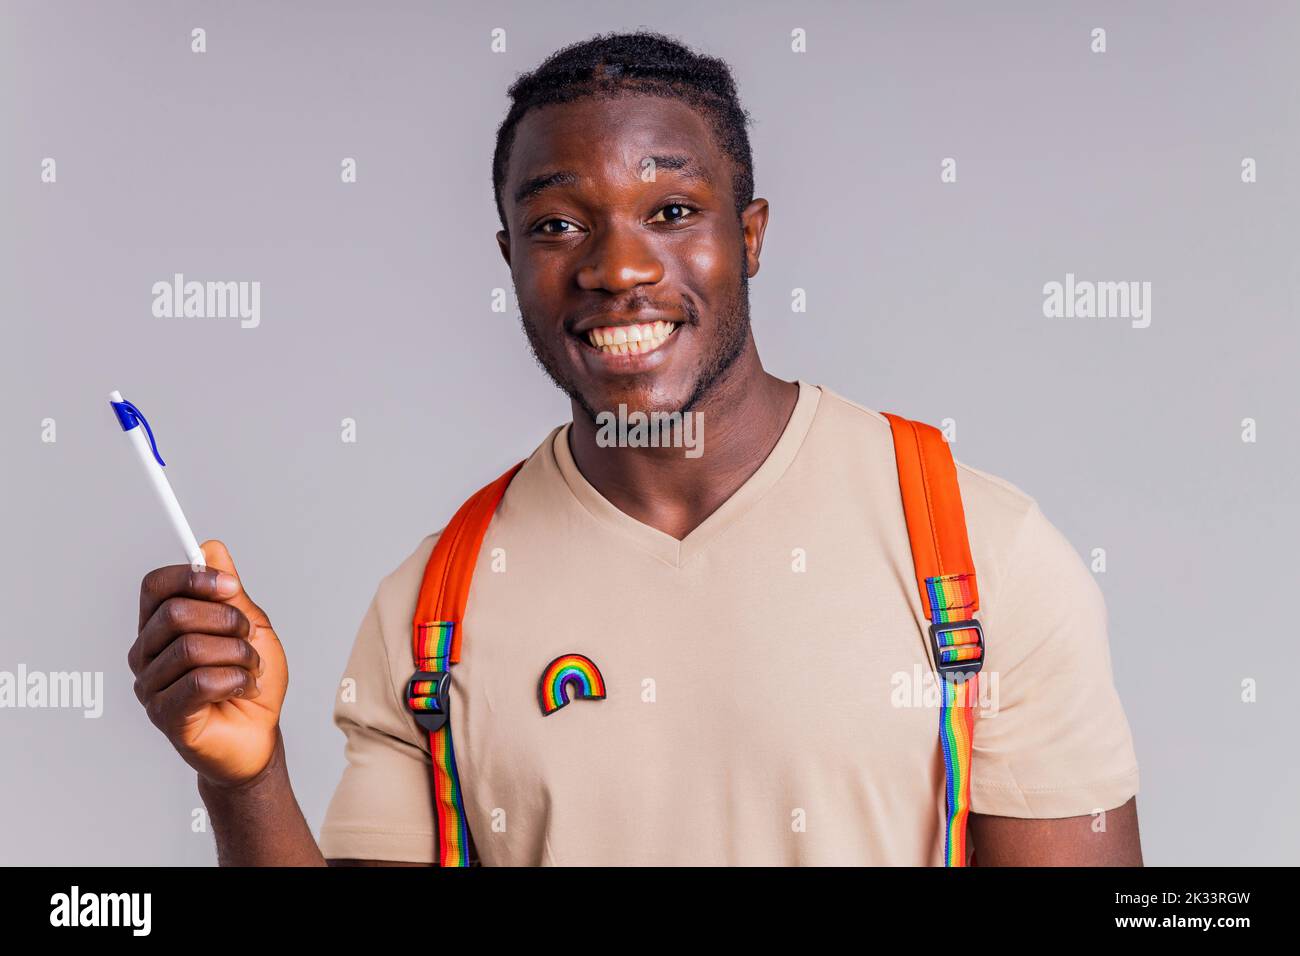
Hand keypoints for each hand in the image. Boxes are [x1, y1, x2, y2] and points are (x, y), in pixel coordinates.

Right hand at [128, 540, 287, 785]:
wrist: (259, 735)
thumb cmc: (250, 681)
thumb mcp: (251, 627)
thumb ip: (230, 591)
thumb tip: (210, 549)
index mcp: (161, 626)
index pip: (155, 586)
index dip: (193, 577)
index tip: (230, 585)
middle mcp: (147, 653)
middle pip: (174, 613)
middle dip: (226, 620)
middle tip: (249, 637)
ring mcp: (150, 686)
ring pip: (192, 648)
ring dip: (238, 655)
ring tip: (252, 668)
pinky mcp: (164, 715)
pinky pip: (199, 682)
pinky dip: (235, 680)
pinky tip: (244, 687)